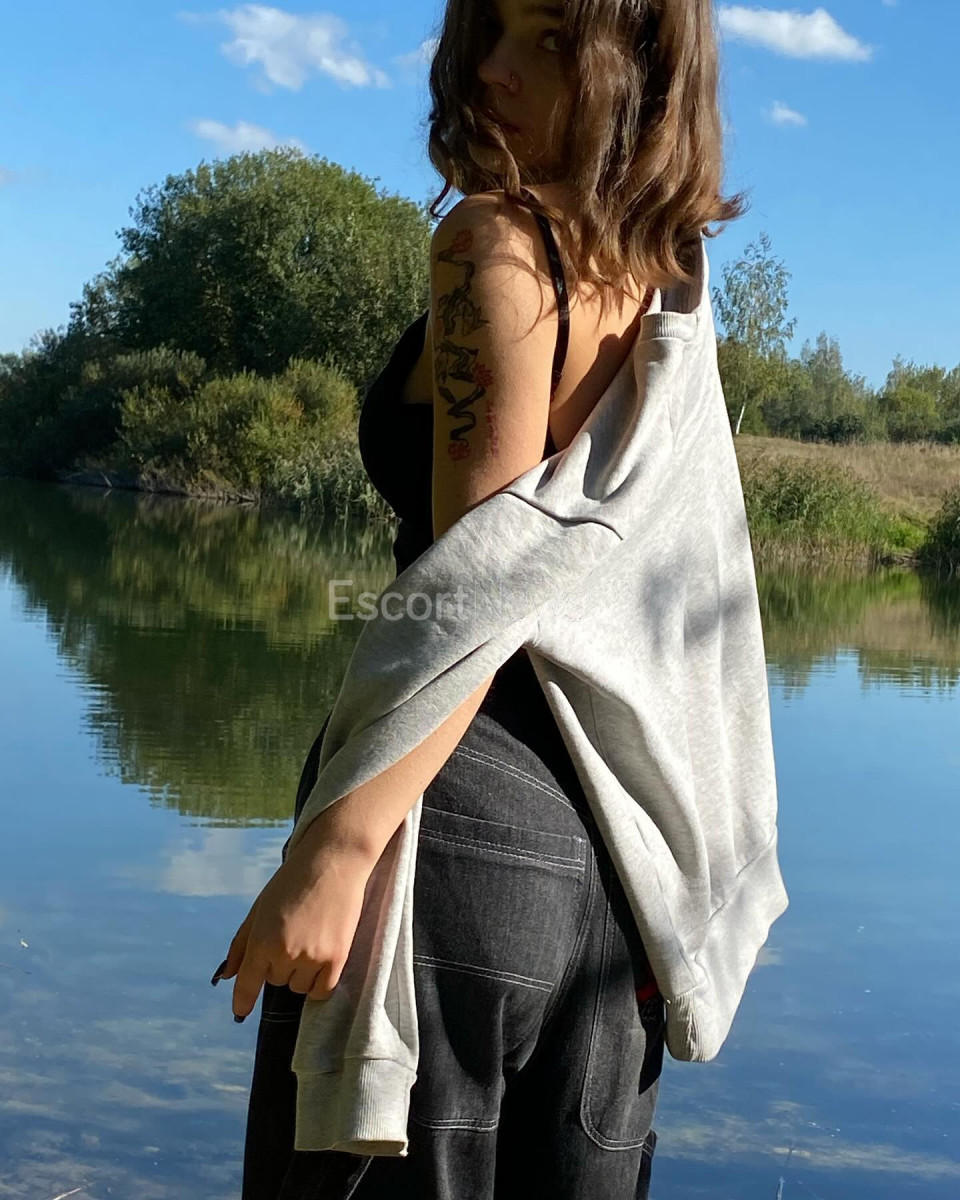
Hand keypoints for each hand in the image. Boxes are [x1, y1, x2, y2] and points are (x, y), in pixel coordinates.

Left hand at [213, 826, 376, 1021]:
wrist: (334, 862)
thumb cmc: (292, 881)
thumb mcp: (259, 908)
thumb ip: (241, 945)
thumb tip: (226, 976)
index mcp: (261, 940)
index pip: (247, 984)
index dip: (242, 1001)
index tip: (240, 1012)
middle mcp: (285, 954)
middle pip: (275, 981)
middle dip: (278, 964)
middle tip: (291, 935)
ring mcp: (312, 958)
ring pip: (298, 987)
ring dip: (300, 972)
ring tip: (310, 940)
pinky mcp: (337, 959)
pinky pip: (322, 991)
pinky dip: (319, 982)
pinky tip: (321, 959)